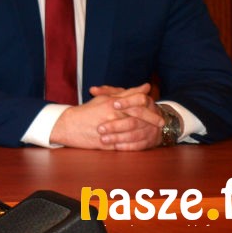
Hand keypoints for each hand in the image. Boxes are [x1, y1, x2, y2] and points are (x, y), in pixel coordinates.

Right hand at [49, 83, 163, 149]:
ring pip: (133, 132)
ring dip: (145, 133)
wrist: (70, 126)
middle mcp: (112, 115)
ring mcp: (110, 130)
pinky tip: (141, 144)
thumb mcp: (107, 98)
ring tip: (153, 134)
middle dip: (151, 120)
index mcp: (113, 103)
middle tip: (161, 124)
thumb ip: (127, 93)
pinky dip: (134, 145)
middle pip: (138, 116)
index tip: (159, 112)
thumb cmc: (89, 110)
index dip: (150, 106)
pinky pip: (125, 145)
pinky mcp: (107, 143)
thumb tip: (145, 87)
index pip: (137, 102)